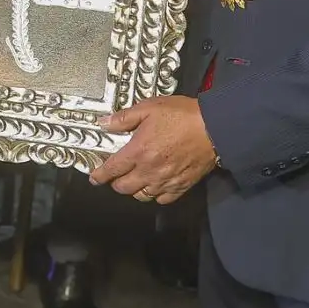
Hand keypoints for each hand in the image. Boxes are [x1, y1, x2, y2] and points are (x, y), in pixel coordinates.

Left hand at [90, 95, 218, 203]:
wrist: (214, 128)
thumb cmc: (182, 115)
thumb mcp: (149, 107)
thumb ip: (124, 118)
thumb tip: (104, 124)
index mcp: (138, 151)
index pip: (112, 170)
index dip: (99, 175)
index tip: (94, 178)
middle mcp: (149, 171)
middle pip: (124, 188)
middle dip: (116, 183)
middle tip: (116, 175)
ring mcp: (165, 181)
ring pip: (142, 196)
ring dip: (134, 190)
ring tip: (134, 180)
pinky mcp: (181, 186)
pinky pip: (162, 199)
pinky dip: (155, 195)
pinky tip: (155, 186)